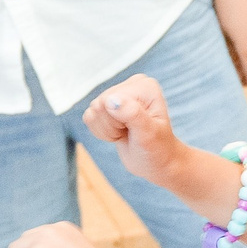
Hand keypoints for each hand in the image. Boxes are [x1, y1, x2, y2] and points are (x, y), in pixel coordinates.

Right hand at [83, 73, 197, 194]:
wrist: (156, 162)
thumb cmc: (157, 149)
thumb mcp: (148, 134)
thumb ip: (132, 114)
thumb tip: (110, 99)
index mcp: (144, 85)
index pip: (110, 99)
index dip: (117, 121)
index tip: (136, 130)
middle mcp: (131, 85)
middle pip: (99, 104)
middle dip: (111, 126)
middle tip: (130, 133)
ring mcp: (119, 94)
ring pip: (92, 111)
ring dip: (106, 130)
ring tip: (126, 133)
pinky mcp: (108, 105)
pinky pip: (89, 116)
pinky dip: (101, 131)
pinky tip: (118, 133)